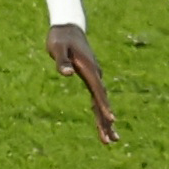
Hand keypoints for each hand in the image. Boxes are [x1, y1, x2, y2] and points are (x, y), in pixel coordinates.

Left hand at [49, 24, 117, 143]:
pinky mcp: (91, 79)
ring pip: (101, 102)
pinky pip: (97, 99)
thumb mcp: (57, 47)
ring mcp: (95, 78)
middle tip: (111, 140)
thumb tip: (66, 73)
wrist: (68, 28)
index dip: (104, 105)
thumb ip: (61, 60)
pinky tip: (103, 123)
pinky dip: (100, 112)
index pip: (98, 91)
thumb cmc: (60, 38)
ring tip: (110, 140)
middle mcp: (95, 75)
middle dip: (106, 122)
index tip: (110, 119)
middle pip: (102, 101)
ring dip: (105, 121)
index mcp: (89, 69)